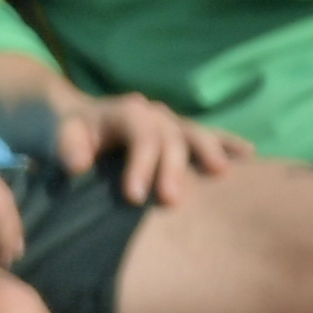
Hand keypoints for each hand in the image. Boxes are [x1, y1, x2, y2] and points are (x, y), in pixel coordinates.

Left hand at [51, 91, 250, 204]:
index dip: (140, 164)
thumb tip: (77, 164)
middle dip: (174, 168)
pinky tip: (250, 156)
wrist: (81, 119)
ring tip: (223, 172)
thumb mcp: (62, 135)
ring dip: (210, 151)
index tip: (133, 197)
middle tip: (172, 200)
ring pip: (195, 132)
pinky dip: (227, 144)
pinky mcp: (182, 134)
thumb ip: (68, 147)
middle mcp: (153, 113)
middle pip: (170, 137)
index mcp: (125, 111)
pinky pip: (208, 136)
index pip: (139, 134)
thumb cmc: (72, 133)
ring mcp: (172, 122)